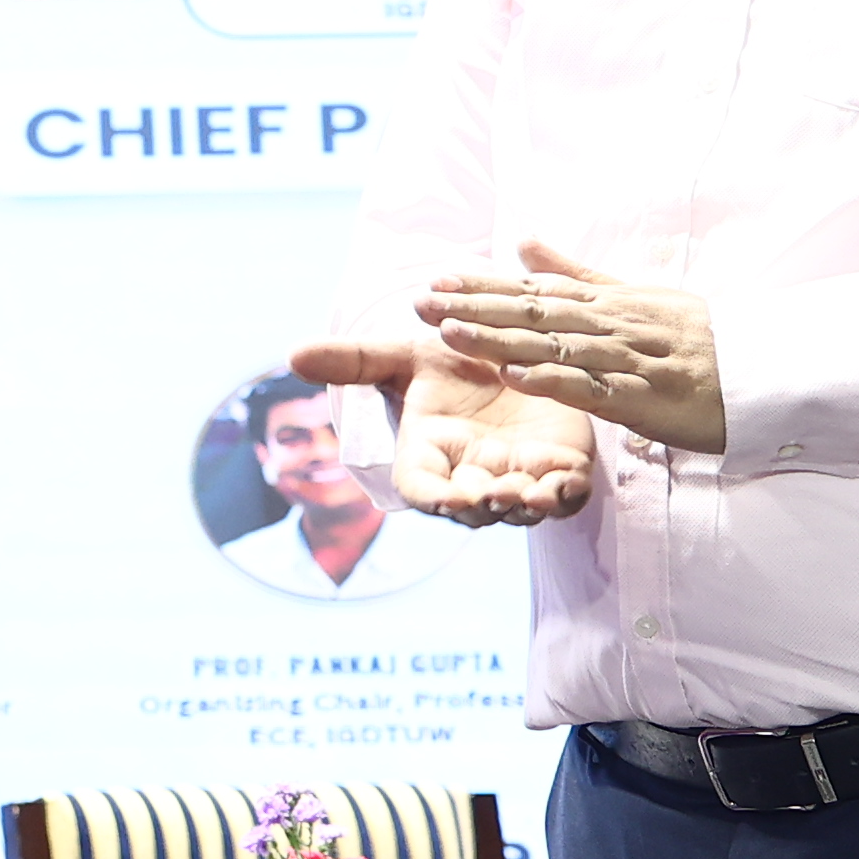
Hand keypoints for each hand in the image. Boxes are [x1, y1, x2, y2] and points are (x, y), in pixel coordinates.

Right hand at [287, 336, 599, 527]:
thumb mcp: (405, 354)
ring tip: (534, 492)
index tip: (451, 498)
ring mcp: (516, 475)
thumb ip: (355, 360)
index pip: (422, 489)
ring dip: (526, 506)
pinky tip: (566, 484)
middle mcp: (470, 472)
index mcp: (430, 452)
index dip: (436, 499)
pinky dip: (565, 497)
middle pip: (473, 509)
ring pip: (520, 509)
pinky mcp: (560, 469)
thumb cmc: (452, 355)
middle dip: (486, 506)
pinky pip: (564, 498)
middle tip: (499, 493)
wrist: (513, 349)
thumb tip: (292, 354)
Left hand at [415, 238, 728, 455]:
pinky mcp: (648, 398)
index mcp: (609, 302)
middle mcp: (614, 324)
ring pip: (556, 346)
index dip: (483, 286)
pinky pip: (595, 388)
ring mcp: (631, 359)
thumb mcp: (636, 297)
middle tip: (420, 301)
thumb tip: (523, 238)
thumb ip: (576, 272)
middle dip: (477, 307)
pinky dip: (554, 380)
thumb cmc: (699, 338)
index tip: (435, 279)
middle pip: (536, 312)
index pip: (535, 289)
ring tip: (451, 332)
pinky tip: (516, 375)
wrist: (767, 374)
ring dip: (502, 338)